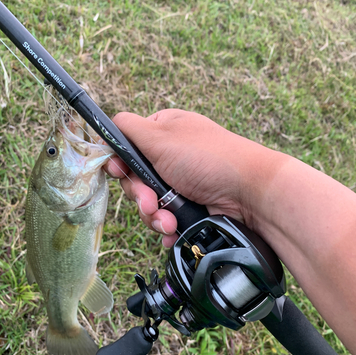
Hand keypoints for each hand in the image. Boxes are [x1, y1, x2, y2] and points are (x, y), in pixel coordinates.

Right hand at [104, 109, 276, 246]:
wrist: (248, 193)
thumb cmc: (206, 157)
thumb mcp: (162, 135)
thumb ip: (128, 128)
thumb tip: (106, 123)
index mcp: (163, 132)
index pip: (127, 147)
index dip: (121, 163)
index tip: (120, 172)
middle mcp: (170, 156)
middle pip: (135, 180)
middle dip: (140, 196)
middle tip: (151, 202)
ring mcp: (180, 183)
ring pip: (148, 204)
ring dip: (154, 216)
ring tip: (169, 221)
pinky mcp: (189, 206)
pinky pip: (165, 218)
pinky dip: (167, 226)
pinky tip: (173, 230)